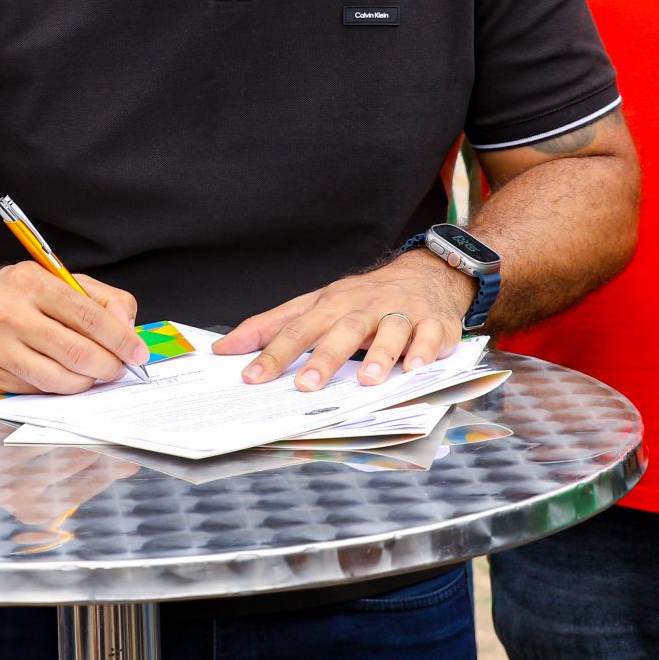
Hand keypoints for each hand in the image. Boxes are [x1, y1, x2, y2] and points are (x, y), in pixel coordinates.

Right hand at [0, 264, 143, 394]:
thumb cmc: (13, 297)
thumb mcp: (54, 281)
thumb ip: (99, 298)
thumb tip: (127, 327)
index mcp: (31, 281)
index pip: (88, 316)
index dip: (120, 339)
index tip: (138, 353)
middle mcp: (9, 312)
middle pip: (75, 351)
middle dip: (108, 366)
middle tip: (119, 369)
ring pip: (58, 379)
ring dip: (86, 382)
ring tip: (94, 375)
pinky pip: (37, 391)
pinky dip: (60, 389)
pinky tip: (66, 378)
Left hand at [216, 252, 473, 391]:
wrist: (426, 273)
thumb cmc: (362, 298)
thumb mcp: (316, 304)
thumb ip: (272, 326)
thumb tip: (225, 347)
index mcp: (332, 305)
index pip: (298, 329)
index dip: (274, 353)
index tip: (252, 377)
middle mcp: (364, 308)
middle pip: (343, 330)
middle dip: (325, 358)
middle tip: (306, 386)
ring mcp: (400, 314)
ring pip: (389, 331)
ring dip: (379, 354)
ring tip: (366, 380)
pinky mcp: (433, 324)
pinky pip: (430, 336)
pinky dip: (424, 350)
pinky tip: (415, 367)